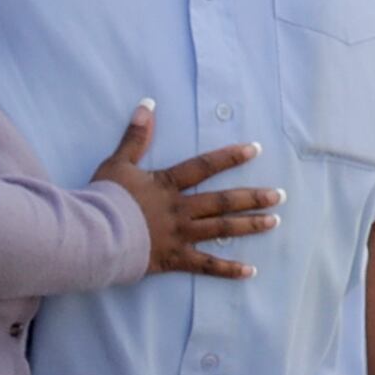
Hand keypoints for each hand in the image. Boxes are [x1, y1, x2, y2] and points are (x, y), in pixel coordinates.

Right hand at [92, 101, 280, 277]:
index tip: (255, 150)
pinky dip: (229, 269)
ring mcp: (181, 235)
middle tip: (279, 195)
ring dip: (249, 225)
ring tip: (274, 221)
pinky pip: (207, 265)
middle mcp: (181, 209)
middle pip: (223, 202)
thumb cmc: (104, 198)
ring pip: (222, 230)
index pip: (205, 166)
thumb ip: (136, 136)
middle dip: (253, 197)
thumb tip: (148, 104)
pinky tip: (250, 270)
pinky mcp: (175, 259)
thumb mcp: (118, 163)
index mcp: (168, 185)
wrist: (95, 234)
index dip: (230, 157)